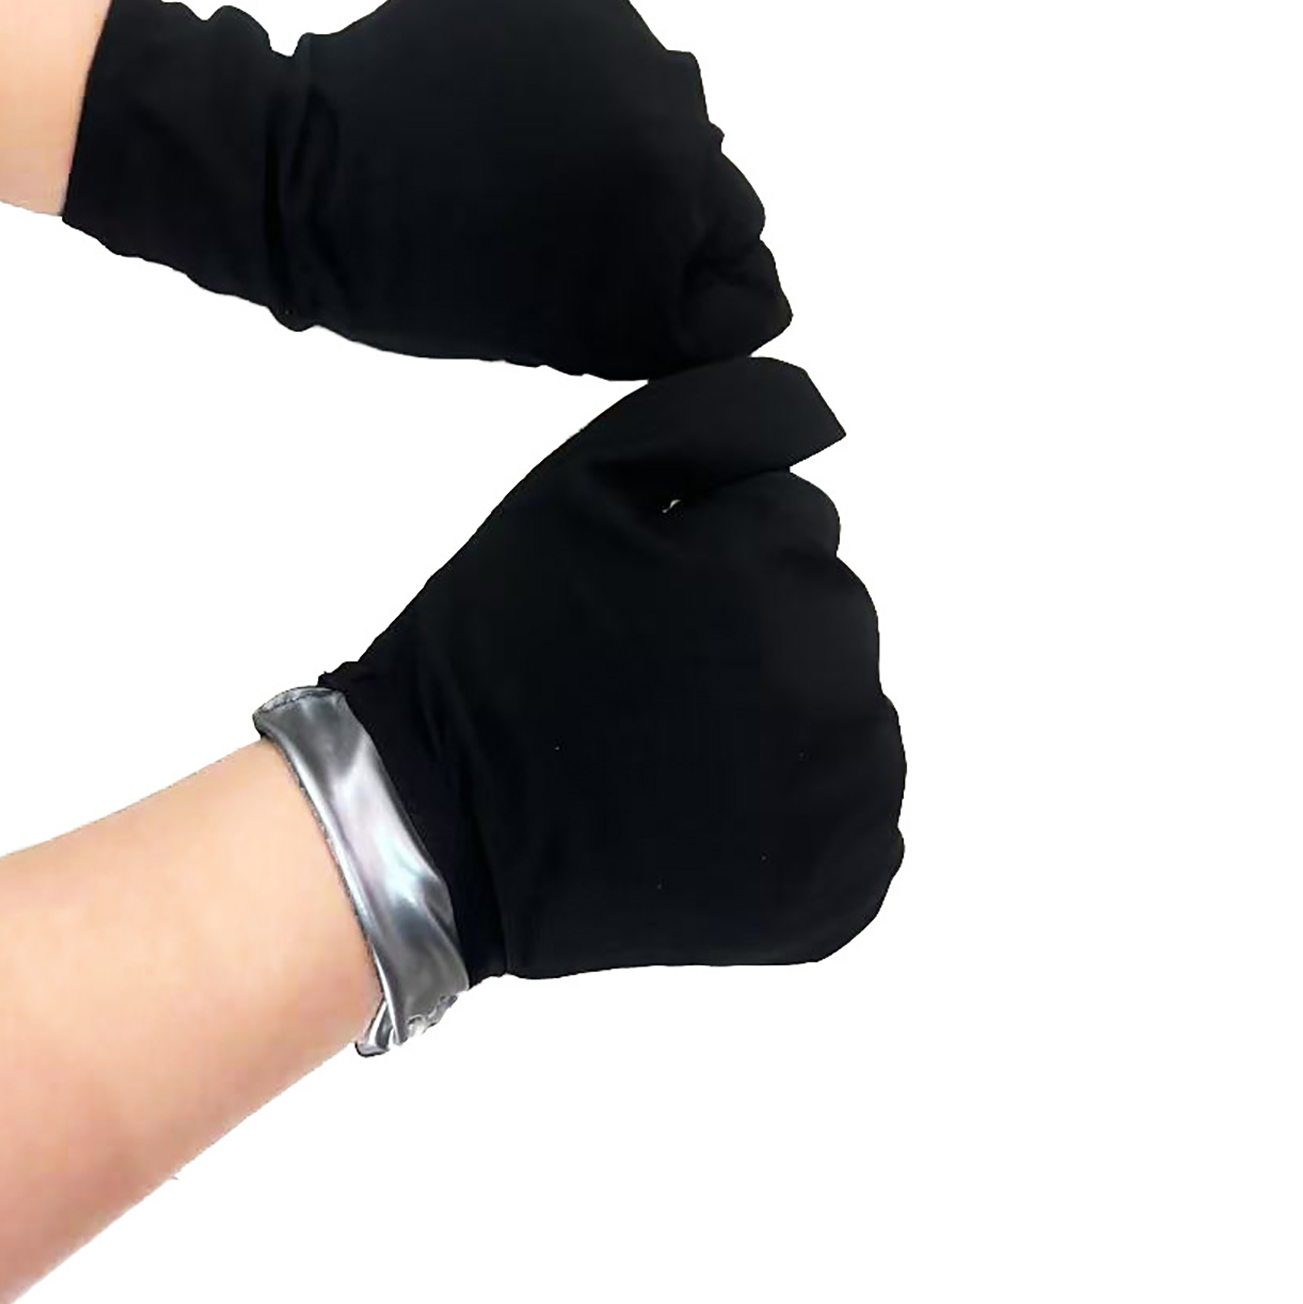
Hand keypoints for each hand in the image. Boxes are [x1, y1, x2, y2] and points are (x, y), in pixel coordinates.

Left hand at [61, 0, 789, 377]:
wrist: (298, 177)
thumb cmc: (430, 282)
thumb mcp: (579, 333)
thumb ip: (690, 317)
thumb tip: (760, 284)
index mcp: (672, 185)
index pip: (741, 237)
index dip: (683, 267)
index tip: (610, 272)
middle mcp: (663, 94)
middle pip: (704, 161)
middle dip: (649, 194)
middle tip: (556, 218)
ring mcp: (610, 27)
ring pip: (657, 95)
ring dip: (612, 125)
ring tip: (520, 156)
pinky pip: (601, 42)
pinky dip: (567, 72)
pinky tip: (500, 102)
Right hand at [316, 357, 905, 985]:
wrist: (449, 829)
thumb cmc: (503, 645)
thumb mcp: (579, 484)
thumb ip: (716, 415)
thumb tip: (827, 414)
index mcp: (772, 576)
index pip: (794, 518)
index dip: (707, 547)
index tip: (639, 602)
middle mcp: (833, 687)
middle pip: (826, 610)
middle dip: (751, 624)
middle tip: (647, 680)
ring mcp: (844, 803)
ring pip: (845, 707)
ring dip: (779, 714)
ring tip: (671, 751)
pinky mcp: (840, 890)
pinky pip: (853, 813)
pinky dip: (797, 812)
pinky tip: (708, 813)